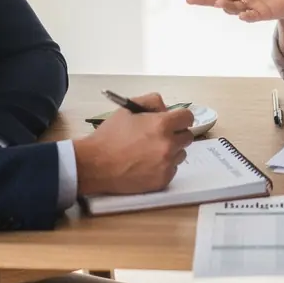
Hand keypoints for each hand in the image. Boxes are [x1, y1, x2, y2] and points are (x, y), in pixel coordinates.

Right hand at [73, 93, 194, 195]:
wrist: (95, 165)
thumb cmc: (110, 136)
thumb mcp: (127, 109)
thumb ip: (151, 101)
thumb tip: (165, 108)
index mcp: (162, 124)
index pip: (188, 117)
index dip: (180, 118)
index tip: (173, 121)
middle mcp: (168, 144)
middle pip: (187, 136)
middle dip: (176, 134)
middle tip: (159, 136)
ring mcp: (167, 164)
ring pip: (181, 154)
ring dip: (172, 151)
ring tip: (151, 151)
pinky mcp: (163, 180)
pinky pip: (173, 169)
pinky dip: (164, 166)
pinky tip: (148, 164)